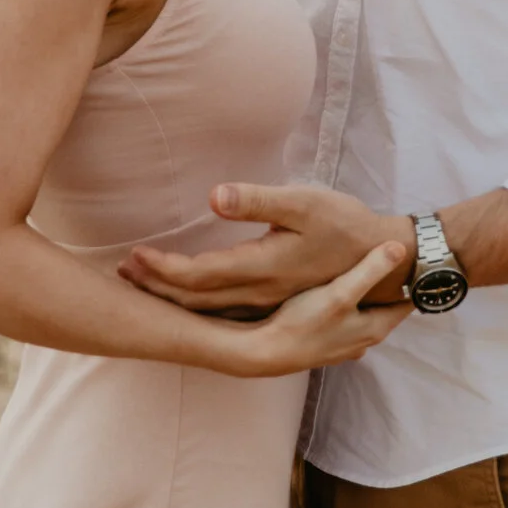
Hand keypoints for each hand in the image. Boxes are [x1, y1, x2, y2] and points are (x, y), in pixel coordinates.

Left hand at [121, 183, 411, 313]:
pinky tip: (184, 295)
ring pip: (207, 309)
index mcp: (262, 269)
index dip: (163, 269)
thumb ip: (258, 200)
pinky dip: (196, 303)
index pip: (199, 276)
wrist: (385, 258)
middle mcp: (259, 294)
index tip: (133, 257)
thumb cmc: (344, 224)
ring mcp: (267, 303)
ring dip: (172, 297)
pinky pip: (224, 311)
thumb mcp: (305, 202)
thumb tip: (215, 196)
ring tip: (141, 282)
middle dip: (156, 285)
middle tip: (122, 272)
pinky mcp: (274, 302)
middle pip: (195, 300)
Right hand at [209, 241, 412, 377]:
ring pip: (363, 315)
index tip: (419, 260)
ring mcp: (343, 344)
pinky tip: (334, 290)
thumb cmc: (304, 322)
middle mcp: (363, 340)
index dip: (412, 282)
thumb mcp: (340, 293)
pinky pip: (344, 319)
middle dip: (389, 286)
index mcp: (374, 328)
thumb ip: (370, 271)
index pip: (405, 304)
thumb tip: (400, 247)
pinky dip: (346, 304)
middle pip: (384, 308)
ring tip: (364, 268)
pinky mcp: (323, 342)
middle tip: (392, 256)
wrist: (264, 351)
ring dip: (366, 296)